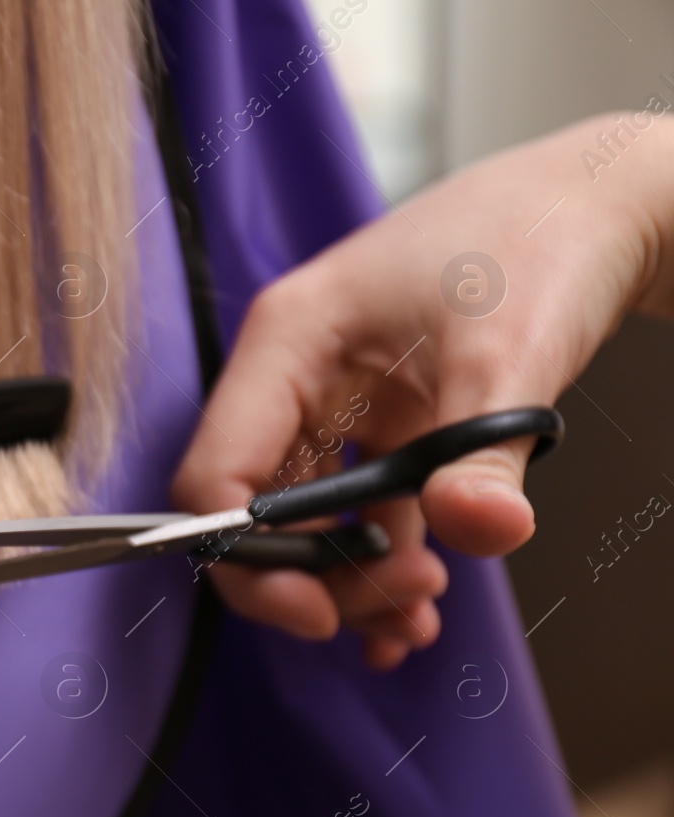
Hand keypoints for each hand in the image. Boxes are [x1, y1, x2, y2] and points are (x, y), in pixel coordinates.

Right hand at [173, 112, 673, 668]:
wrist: (597, 205)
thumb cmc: (534, 240)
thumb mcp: (511, 350)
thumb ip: (485, 453)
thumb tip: (477, 533)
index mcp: (288, 343)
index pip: (219, 472)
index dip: (248, 555)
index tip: (317, 610)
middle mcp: (294, 378)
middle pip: (254, 510)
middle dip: (313, 577)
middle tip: (398, 606)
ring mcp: (335, 404)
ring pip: (305, 523)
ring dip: (351, 582)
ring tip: (421, 611)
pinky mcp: (379, 426)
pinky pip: (356, 513)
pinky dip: (381, 564)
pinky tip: (420, 603)